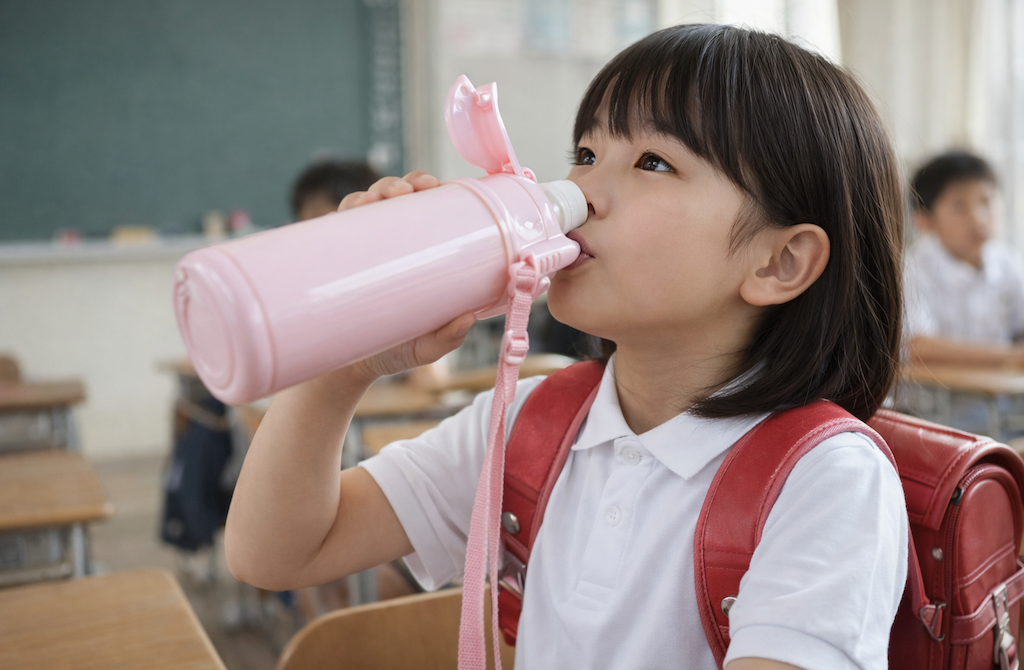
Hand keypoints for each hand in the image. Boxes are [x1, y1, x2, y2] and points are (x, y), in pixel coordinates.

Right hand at [335, 170, 476, 383]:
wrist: (351, 369)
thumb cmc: (397, 349)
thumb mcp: (426, 346)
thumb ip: (446, 336)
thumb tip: (467, 318)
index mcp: (416, 250)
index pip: (423, 206)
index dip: (427, 187)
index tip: (432, 186)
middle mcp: (387, 242)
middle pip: (393, 197)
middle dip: (399, 185)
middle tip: (406, 192)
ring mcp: (358, 249)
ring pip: (361, 205)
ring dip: (369, 194)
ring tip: (374, 200)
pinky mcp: (332, 262)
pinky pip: (332, 230)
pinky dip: (340, 214)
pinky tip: (347, 212)